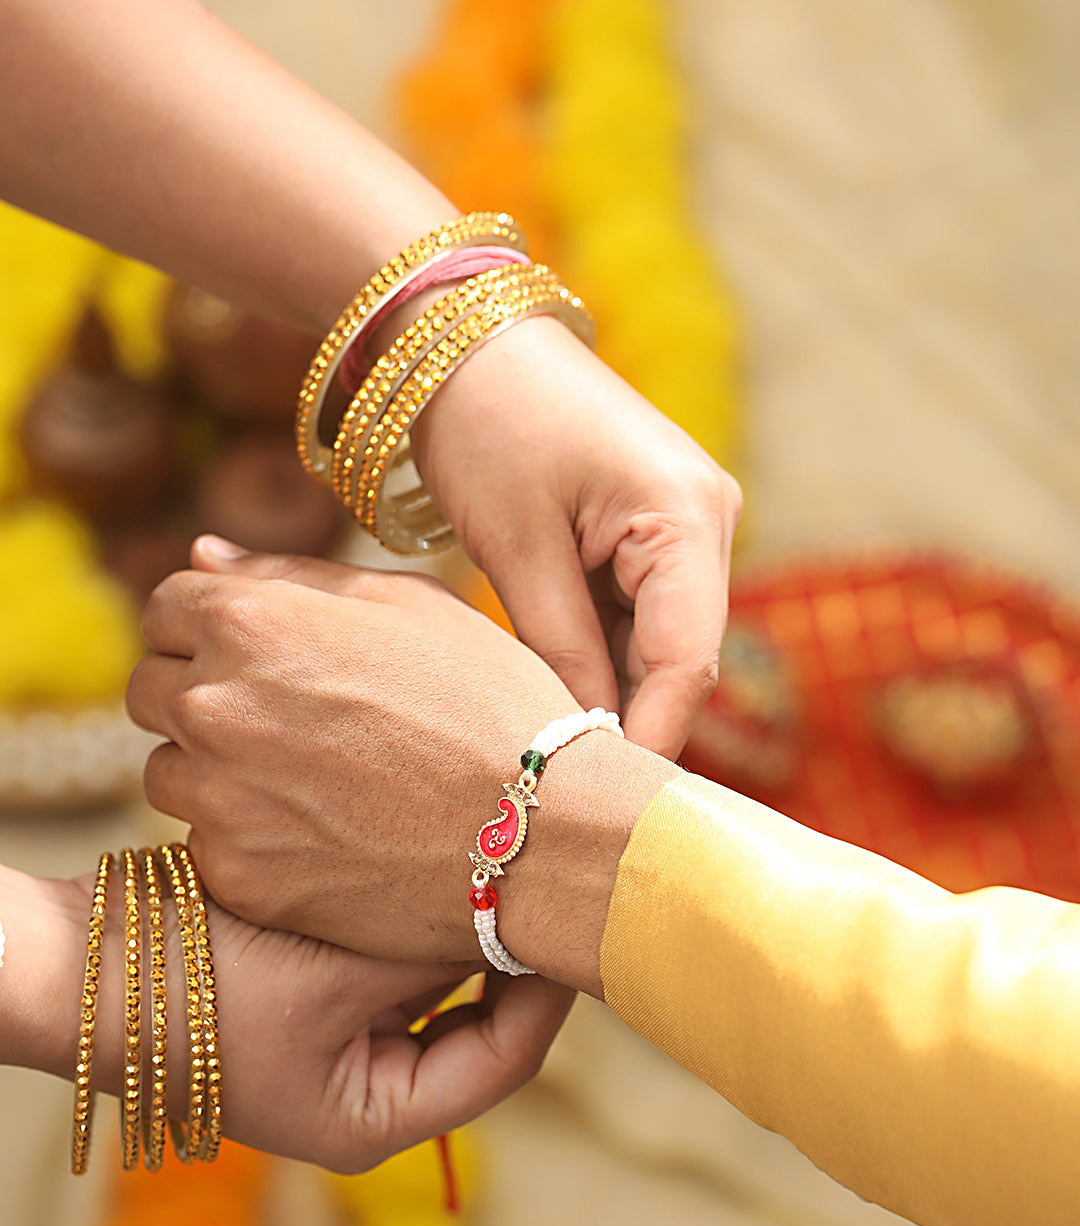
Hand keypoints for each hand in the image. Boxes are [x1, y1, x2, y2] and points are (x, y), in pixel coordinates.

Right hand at [6, 867, 570, 1171]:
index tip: (572, 928)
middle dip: (508, 963)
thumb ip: (432, 953)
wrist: (87, 964)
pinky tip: (438, 871)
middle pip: (476, 1029)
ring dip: (461, 939)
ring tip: (505, 872)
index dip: (547, 999)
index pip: (501, 1064)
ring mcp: (340, 1047)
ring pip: (436, 991)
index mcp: (377, 1121)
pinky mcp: (316, 1000)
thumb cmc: (201, 986)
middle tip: (552, 890)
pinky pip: (392, 966)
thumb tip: (517, 917)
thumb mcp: (336, 975)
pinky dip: (413, 926)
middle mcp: (367, 1092)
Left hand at [127, 549, 672, 990]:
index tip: (264, 658)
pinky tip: (326, 835)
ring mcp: (220, 798)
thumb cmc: (490, 702)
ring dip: (220, 773)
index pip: (165, 608)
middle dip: (205, 697)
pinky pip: (209, 847)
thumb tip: (198, 555)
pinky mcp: (239, 876)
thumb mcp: (406, 604)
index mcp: (249, 620)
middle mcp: (213, 705)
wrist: (541, 830)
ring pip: (172, 774)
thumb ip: (288, 576)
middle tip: (293, 724)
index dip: (214, 629)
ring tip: (315, 783)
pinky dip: (250, 841)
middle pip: (152, 691)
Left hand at [410, 316, 741, 759]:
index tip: (601, 805)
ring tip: (548, 753)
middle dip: (629, 722)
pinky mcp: (648, 537)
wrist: (465, 340)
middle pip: (682, 659)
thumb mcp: (517, 546)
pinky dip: (595, 659)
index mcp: (688, 517)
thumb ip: (560, 646)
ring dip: (608, 694)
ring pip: (656, 647)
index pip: (688, 660)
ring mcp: (681, 532)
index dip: (649, 736)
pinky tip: (549, 695)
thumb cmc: (489, 423)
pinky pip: (634, 620)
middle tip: (567, 793)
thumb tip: (583, 740)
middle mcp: (705, 525)